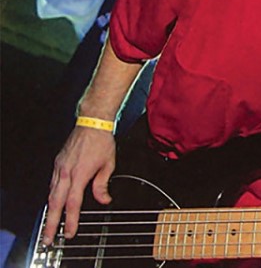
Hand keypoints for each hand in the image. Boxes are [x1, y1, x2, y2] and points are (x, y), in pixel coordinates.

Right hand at [42, 126, 116, 244]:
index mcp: (79, 173)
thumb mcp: (108, 164)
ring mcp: (59, 167)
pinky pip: (52, 184)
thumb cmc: (102, 141)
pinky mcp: (57, 164)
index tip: (70, 232)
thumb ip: (103, 185)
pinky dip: (52, 196)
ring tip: (50, 225)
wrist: (92, 123)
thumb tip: (104, 199)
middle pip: (56, 203)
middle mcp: (66, 172)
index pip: (73, 203)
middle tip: (50, 237)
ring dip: (51, 211)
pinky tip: (54, 204)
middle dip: (52, 223)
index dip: (71, 220)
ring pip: (51, 194)